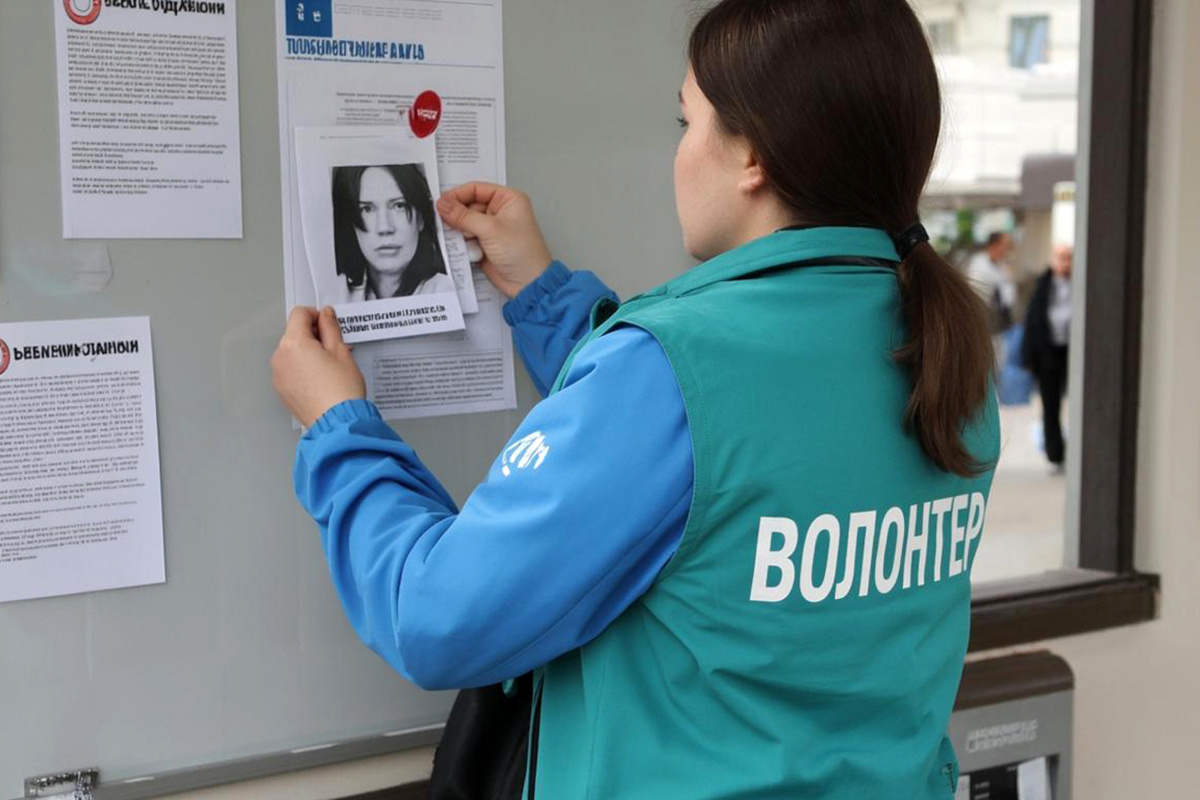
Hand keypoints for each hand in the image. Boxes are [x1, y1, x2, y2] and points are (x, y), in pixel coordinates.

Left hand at [271, 306, 366, 426]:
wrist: (337, 422)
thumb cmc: (341, 389)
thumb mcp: (341, 351)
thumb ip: (330, 327)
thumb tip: (326, 314)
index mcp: (294, 343)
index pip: (299, 314)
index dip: (316, 315)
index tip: (329, 324)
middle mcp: (280, 357)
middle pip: (294, 333)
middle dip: (313, 335)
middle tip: (334, 348)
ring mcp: (278, 375)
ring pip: (291, 352)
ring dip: (307, 352)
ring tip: (328, 367)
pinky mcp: (281, 389)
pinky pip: (290, 370)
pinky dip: (302, 368)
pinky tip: (320, 380)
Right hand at [436, 182, 552, 297]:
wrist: (527, 284)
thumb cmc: (524, 254)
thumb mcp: (490, 229)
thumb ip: (463, 216)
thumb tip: (444, 204)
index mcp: (508, 200)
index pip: (476, 189)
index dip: (457, 195)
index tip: (442, 203)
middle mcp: (500, 212)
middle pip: (468, 205)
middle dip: (458, 216)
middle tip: (448, 223)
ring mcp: (492, 228)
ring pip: (465, 223)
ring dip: (461, 232)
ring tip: (466, 240)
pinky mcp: (485, 244)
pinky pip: (466, 238)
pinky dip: (464, 243)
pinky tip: (470, 250)